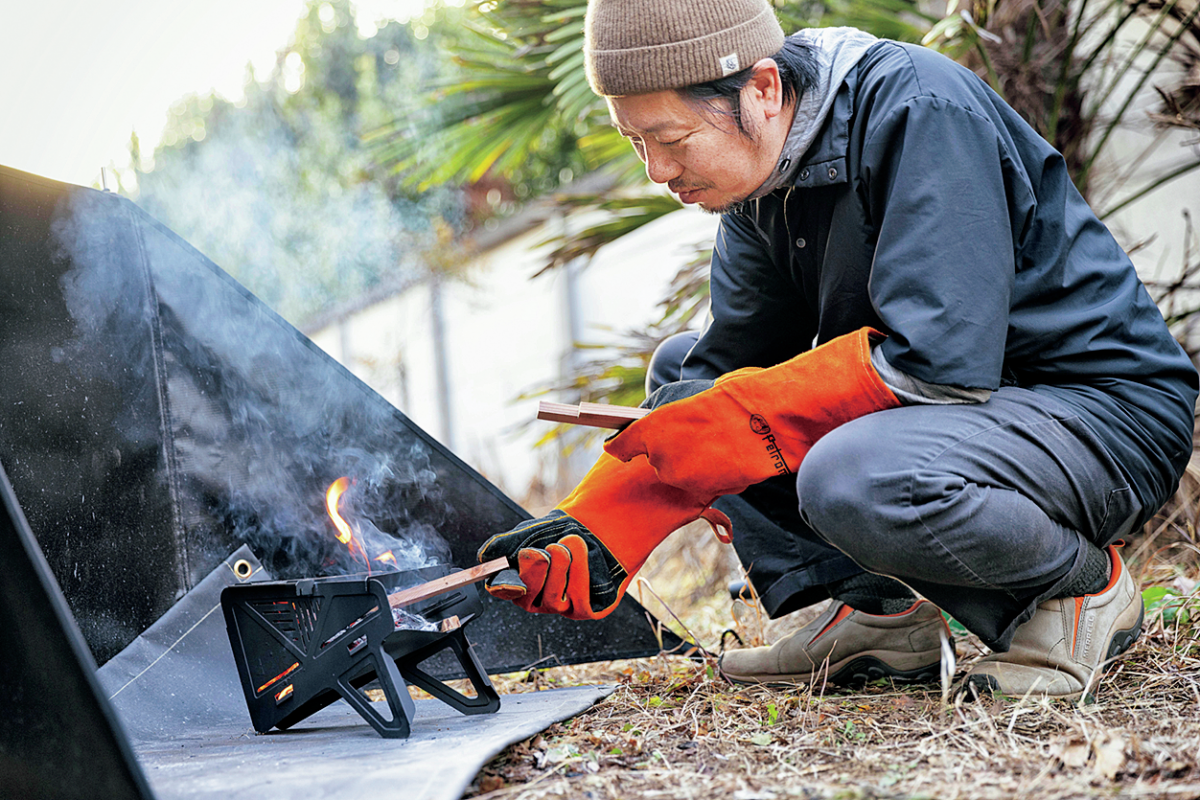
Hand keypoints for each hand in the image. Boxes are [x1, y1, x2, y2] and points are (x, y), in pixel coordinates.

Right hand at [477, 510, 625, 618]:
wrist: (591, 526)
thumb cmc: (557, 533)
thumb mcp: (528, 533)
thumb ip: (505, 544)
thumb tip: (485, 556)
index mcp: (516, 581)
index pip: (502, 590)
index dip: (505, 585)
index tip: (513, 578)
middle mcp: (535, 598)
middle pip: (527, 596)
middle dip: (536, 571)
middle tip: (544, 551)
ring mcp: (558, 606)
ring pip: (552, 598)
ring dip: (560, 567)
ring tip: (567, 544)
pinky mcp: (583, 608)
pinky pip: (579, 600)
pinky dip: (579, 572)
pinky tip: (582, 552)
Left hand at [606, 328, 898, 496]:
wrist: (770, 420)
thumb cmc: (739, 398)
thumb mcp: (700, 396)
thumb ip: (681, 417)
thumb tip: (679, 426)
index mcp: (654, 425)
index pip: (623, 444)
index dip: (621, 447)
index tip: (616, 449)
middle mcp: (661, 455)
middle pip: (658, 462)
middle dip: (675, 454)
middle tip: (701, 440)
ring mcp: (683, 478)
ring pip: (683, 476)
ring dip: (697, 467)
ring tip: (723, 448)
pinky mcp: (706, 493)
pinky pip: (705, 486)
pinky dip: (716, 478)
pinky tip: (733, 460)